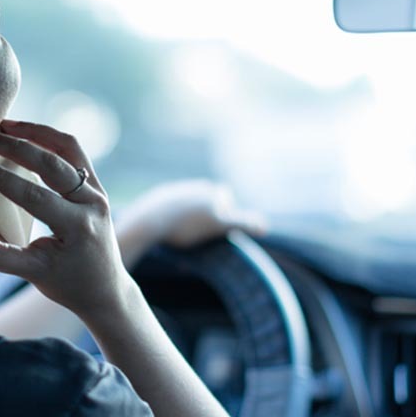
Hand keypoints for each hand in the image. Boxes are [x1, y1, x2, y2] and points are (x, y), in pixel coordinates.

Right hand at [0, 120, 133, 319]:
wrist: (104, 287)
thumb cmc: (68, 283)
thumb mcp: (34, 275)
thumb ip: (0, 258)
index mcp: (78, 227)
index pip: (37, 196)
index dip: (4, 180)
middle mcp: (93, 204)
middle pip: (54, 164)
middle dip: (17, 147)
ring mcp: (98, 191)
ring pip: (69, 148)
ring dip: (37, 132)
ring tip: (6, 125)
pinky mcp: (96, 185)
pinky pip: (74, 153)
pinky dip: (50, 139)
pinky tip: (25, 134)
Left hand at [115, 180, 265, 264]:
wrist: (150, 221)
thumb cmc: (187, 226)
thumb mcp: (219, 227)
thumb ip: (243, 224)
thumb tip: (265, 226)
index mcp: (208, 190)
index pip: (224, 196)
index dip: (225, 210)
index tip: (220, 224)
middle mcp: (192, 186)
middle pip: (206, 196)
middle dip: (208, 208)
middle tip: (203, 228)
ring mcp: (173, 191)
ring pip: (188, 200)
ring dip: (190, 212)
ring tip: (186, 230)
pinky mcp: (157, 199)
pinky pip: (170, 206)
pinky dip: (173, 216)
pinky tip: (169, 228)